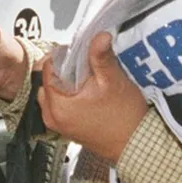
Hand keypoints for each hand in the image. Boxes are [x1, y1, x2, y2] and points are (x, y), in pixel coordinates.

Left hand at [38, 32, 147, 162]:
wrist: (135, 146)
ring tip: (86, 77)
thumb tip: (99, 36)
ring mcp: (58, 124)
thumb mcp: (113, 81)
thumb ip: (101, 56)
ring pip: (52, 91)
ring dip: (65, 82)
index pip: (46, 68)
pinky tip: (86, 91)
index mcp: (57, 105)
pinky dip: (68, 94)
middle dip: (62, 68)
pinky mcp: (66, 127)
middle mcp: (52, 116)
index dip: (62, 55)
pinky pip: (59, 104)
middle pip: (46, 80)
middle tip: (82, 63)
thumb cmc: (125, 118)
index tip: (78, 51)